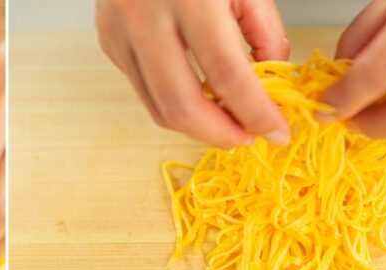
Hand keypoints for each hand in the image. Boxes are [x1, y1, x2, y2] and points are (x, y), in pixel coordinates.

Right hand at [95, 0, 290, 146]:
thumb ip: (265, 31)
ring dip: (196, 125)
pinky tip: (197, 90)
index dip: (256, 112)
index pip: (227, 74)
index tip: (278, 131)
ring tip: (226, 120)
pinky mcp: (107, 39)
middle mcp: (145, 15)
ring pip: (156, 106)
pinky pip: (142, 86)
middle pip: (181, 105)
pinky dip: (173, 99)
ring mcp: (118, 30)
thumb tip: (269, 85)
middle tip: (248, 136)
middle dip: (220, 135)